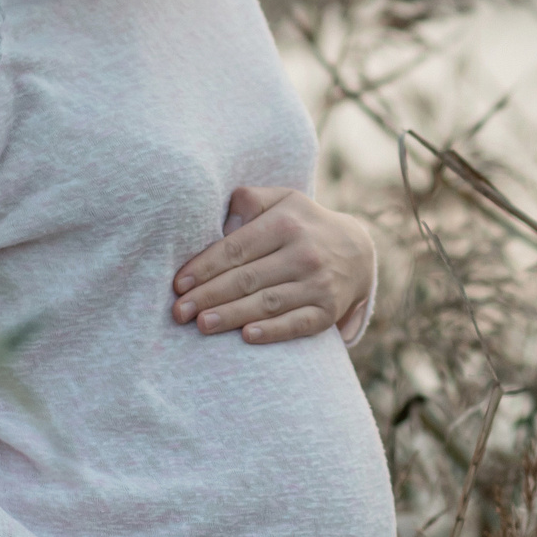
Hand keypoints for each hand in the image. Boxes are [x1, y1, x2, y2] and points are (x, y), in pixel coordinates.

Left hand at [173, 186, 374, 344]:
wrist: (357, 251)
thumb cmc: (302, 224)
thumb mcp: (283, 200)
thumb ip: (249, 201)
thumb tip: (219, 218)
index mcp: (286, 223)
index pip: (237, 248)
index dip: (205, 267)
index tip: (179, 284)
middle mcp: (304, 253)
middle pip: (247, 278)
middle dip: (209, 295)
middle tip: (178, 312)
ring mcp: (318, 284)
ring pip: (268, 303)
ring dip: (232, 315)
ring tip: (202, 324)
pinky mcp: (327, 311)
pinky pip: (297, 323)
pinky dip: (273, 331)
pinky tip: (247, 336)